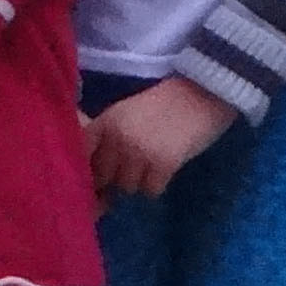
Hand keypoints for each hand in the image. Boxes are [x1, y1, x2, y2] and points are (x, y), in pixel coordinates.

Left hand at [86, 76, 238, 197]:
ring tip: (150, 167)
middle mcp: (118, 138)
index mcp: (107, 122)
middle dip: (113, 180)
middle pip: (102, 177)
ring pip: (126, 187)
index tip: (96, 175)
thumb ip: (109, 136)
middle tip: (129, 173)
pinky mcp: (163, 165)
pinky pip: (150, 191)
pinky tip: (163, 171)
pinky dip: (156, 186)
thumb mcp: (127, 113)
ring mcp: (140, 152)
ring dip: (137, 183)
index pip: (82, 154)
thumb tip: (95, 170)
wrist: (203, 94)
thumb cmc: (165, 103)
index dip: (85, 169)